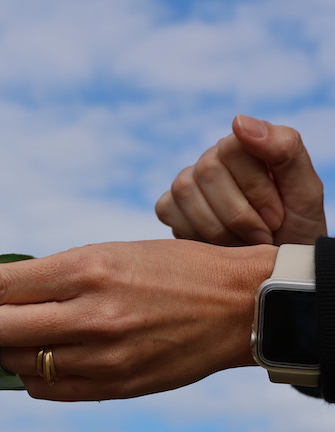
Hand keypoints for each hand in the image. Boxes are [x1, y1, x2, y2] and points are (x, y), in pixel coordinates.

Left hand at [0, 240, 276, 400]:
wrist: (234, 305)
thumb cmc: (166, 268)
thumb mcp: (105, 253)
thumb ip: (47, 280)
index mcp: (83, 268)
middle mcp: (88, 314)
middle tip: (13, 311)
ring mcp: (102, 357)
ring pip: (16, 364)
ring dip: (16, 349)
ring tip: (50, 331)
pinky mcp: (115, 388)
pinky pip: (46, 392)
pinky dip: (39, 376)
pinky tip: (65, 356)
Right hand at [155, 115, 326, 245]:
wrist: (273, 270)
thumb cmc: (294, 230)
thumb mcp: (306, 191)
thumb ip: (284, 148)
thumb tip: (238, 121)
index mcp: (247, 147)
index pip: (233, 147)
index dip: (255, 188)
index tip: (276, 218)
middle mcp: (212, 159)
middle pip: (208, 171)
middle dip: (238, 214)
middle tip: (261, 236)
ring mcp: (187, 182)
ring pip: (185, 191)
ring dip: (218, 228)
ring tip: (241, 244)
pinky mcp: (169, 206)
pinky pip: (167, 209)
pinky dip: (194, 233)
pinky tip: (216, 244)